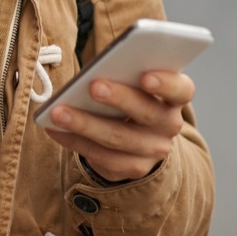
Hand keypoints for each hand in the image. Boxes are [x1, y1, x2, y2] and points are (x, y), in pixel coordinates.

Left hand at [44, 70, 194, 181]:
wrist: (140, 135)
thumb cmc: (131, 92)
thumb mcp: (134, 79)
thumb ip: (125, 70)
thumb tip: (99, 67)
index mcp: (175, 96)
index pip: (182, 89)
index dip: (166, 83)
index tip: (145, 75)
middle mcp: (169, 125)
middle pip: (147, 113)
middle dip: (119, 99)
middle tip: (93, 85)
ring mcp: (153, 150)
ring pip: (118, 138)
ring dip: (85, 124)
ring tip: (58, 111)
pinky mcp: (132, 168)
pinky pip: (101, 157)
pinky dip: (75, 141)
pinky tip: (54, 129)